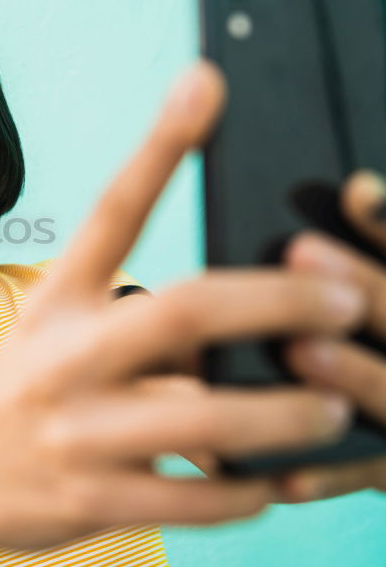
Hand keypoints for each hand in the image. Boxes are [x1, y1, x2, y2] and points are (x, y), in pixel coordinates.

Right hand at [0, 62, 365, 558]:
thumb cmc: (23, 395)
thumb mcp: (53, 339)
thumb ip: (138, 322)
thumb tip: (249, 322)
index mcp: (56, 302)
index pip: (110, 211)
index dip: (160, 145)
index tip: (207, 80)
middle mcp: (62, 356)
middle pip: (185, 309)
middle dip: (280, 301)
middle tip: (347, 300)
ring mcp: (74, 431)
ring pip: (206, 418)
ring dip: (287, 413)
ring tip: (333, 409)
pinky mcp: (89, 500)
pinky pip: (194, 499)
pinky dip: (247, 491)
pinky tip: (270, 481)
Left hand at [277, 171, 385, 500]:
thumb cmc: (375, 347)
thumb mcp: (376, 309)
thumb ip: (376, 267)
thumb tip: (351, 192)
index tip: (354, 189)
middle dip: (369, 288)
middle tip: (304, 250)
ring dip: (358, 375)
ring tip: (301, 348)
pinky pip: (374, 474)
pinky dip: (335, 472)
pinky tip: (288, 469)